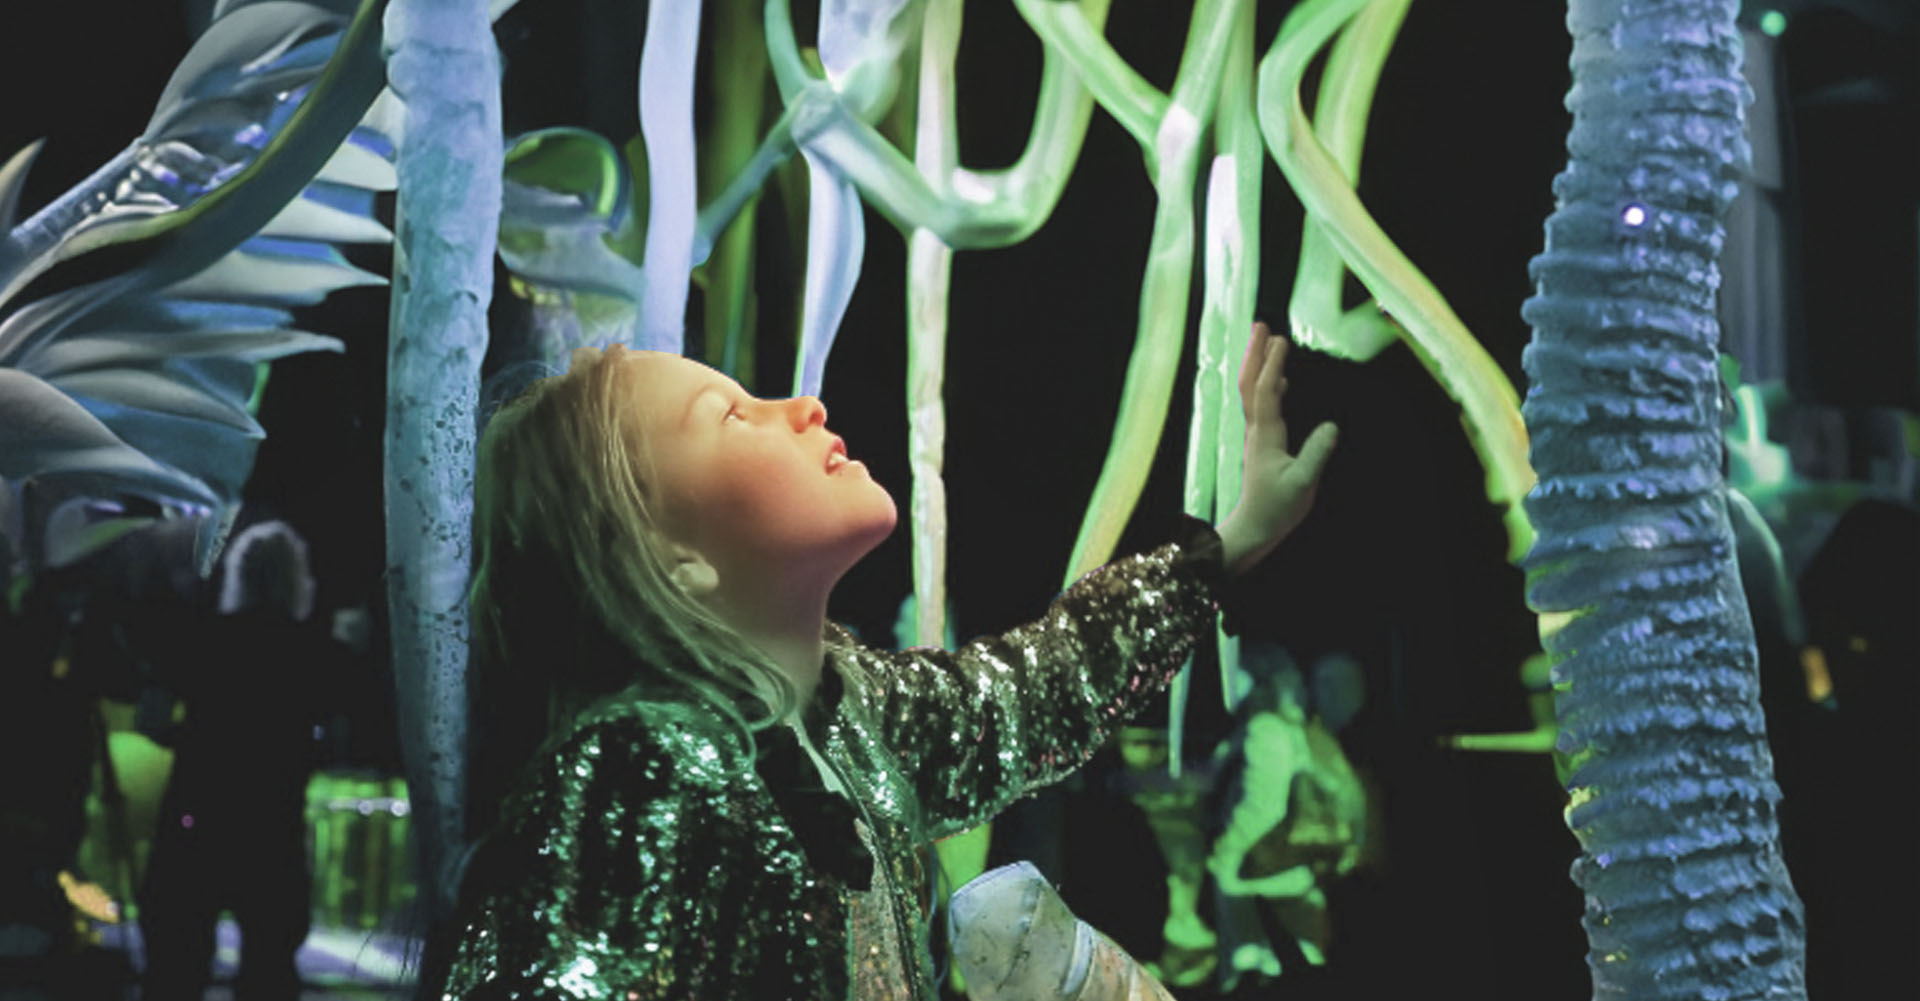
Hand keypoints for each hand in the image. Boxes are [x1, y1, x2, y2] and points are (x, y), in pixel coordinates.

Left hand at [1217, 322, 1337, 575]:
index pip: (1266, 391)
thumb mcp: (1303, 483)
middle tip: (1261, 325)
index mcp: (1265, 435)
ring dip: (1258, 364)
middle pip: (1249, 383)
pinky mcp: (1260, 443)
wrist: (1253, 529)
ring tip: (1268, 341)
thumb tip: (1331, 426)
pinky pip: (1260, 405)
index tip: (1281, 338)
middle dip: (1255, 353)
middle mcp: (1256, 429)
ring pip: (1252, 392)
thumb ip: (1317, 454)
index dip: (1272, 364)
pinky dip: (1267, 385)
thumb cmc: (1277, 509)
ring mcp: (1256, 435)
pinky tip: (1278, 380)